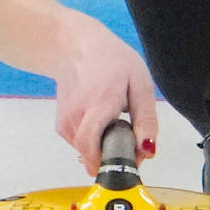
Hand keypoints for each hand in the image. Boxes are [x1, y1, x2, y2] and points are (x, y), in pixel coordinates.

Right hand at [50, 10, 160, 174]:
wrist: (75, 48)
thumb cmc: (109, 61)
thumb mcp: (140, 84)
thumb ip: (146, 120)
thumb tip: (148, 150)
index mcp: (98, 105)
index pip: (92, 149)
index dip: (114, 162)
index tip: (132, 159)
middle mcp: (76, 118)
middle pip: (94, 156)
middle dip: (116, 155)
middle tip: (129, 135)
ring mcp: (65, 124)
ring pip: (90, 153)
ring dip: (107, 146)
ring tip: (115, 120)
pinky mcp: (62, 128)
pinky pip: (84, 146)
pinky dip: (96, 140)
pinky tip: (102, 119)